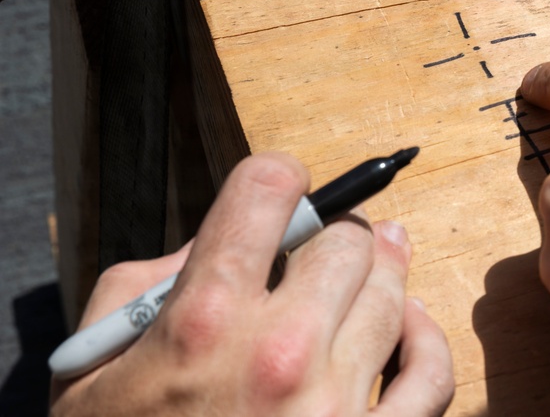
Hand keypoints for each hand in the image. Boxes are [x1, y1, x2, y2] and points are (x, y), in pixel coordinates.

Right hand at [50, 152, 453, 416]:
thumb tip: (221, 239)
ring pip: (392, 290)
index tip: (283, 192)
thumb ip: (151, 284)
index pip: (267, 189)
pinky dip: (425, 339)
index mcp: (203, 318)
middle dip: (333, 235)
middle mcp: (278, 351)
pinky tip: (406, 324)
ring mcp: (335, 403)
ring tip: (373, 265)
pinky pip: (432, 373)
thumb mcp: (94, 368)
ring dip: (381, 273)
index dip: (277, 178)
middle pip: (346, 240)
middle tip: (325, 247)